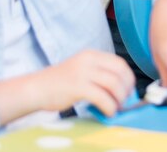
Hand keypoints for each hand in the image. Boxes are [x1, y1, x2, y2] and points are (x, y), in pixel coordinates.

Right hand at [0, 50, 133, 122]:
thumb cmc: (61, 83)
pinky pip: (103, 97)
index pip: (119, 62)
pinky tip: (108, 112)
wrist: (38, 87)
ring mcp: (83, 72)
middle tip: (124, 102)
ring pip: (114, 84)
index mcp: (91, 54)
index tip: (129, 91)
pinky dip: (110, 106)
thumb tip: (122, 89)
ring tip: (116, 108)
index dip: (128, 77)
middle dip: (127, 89)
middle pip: (119, 72)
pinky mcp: (77, 87)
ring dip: (120, 99)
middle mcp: (89, 60)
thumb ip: (99, 74)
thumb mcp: (81, 69)